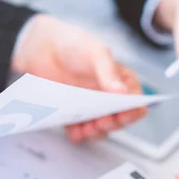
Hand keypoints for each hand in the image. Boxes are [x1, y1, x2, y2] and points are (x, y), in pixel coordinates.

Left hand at [11, 14, 147, 142]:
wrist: (42, 47)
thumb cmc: (74, 44)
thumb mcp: (96, 53)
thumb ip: (109, 72)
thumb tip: (122, 92)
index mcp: (120, 82)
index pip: (136, 102)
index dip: (132, 112)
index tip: (121, 115)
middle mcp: (108, 97)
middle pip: (118, 120)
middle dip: (111, 124)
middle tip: (101, 122)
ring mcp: (90, 107)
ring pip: (100, 129)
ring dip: (95, 133)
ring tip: (87, 129)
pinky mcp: (73, 114)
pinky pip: (79, 131)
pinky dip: (78, 134)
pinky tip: (74, 131)